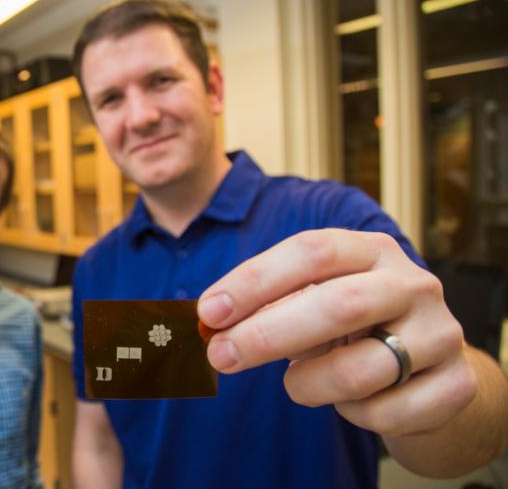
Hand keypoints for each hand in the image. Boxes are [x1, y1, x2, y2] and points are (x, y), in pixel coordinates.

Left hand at [197, 228, 476, 436]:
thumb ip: (269, 306)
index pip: (312, 251)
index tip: (210, 311)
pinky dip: (353, 414)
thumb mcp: (313, 302)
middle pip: (338, 304)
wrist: (426, 371)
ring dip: (309, 384)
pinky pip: (387, 412)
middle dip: (268, 334)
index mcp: (371, 250)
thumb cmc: (352, 328)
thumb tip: (211, 323)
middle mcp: (412, 283)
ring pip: (362, 368)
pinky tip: (350, 401)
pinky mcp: (455, 383)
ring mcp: (441, 332)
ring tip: (296, 385)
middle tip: (221, 356)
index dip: (256, 280)